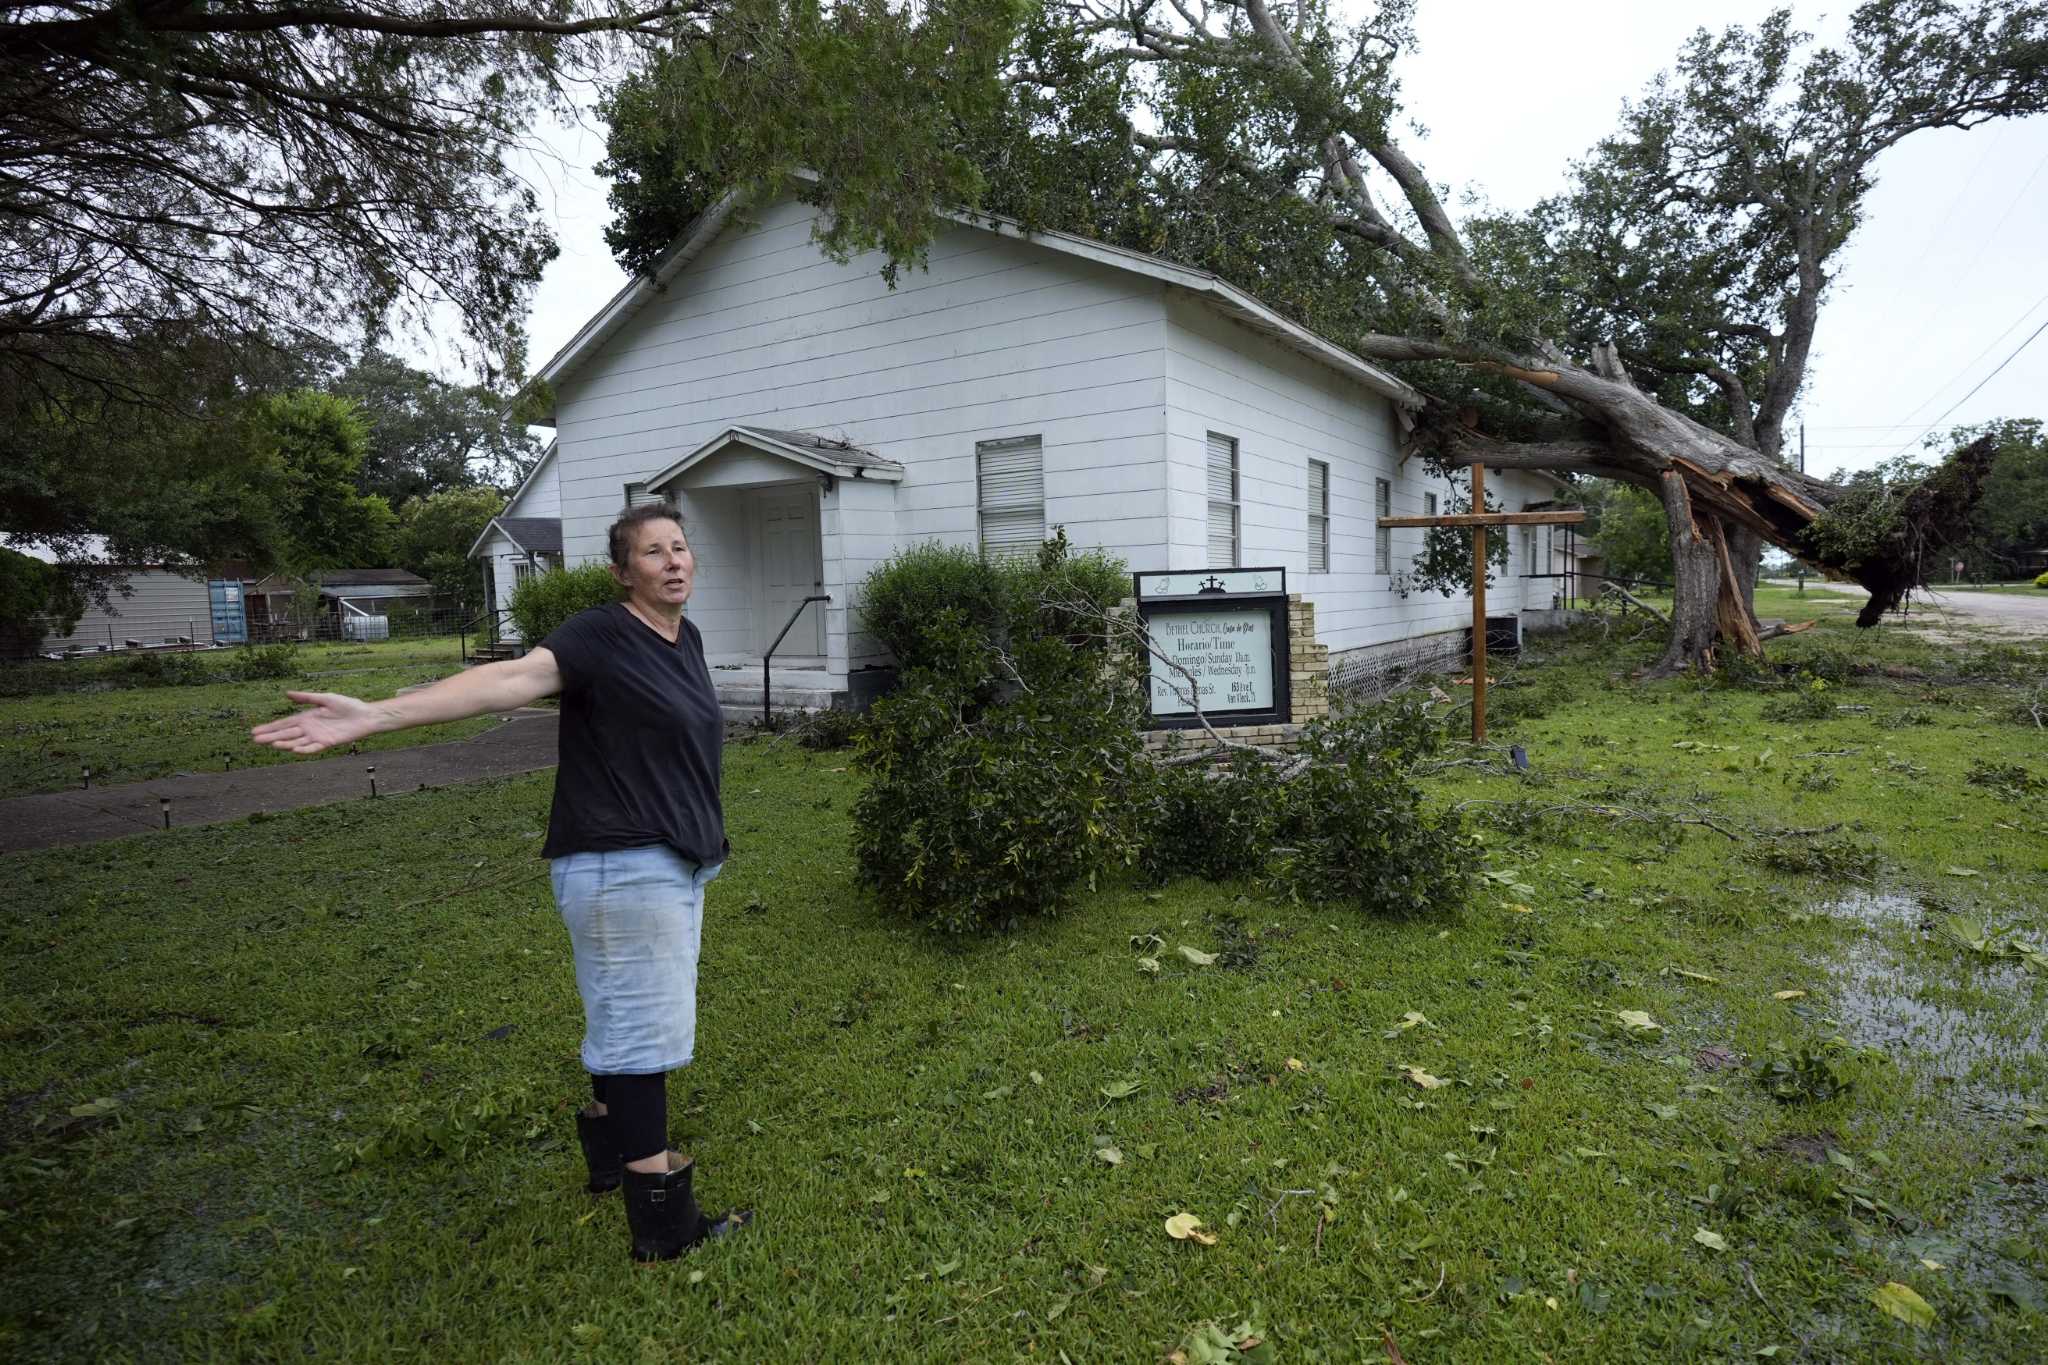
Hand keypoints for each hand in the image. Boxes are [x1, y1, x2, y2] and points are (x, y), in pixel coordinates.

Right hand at [250, 691, 386, 755]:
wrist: (366, 715)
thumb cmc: (347, 705)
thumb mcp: (325, 698)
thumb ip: (306, 697)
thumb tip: (286, 694)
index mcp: (306, 717)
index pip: (284, 723)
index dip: (270, 727)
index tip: (254, 731)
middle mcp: (309, 728)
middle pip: (286, 734)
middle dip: (271, 736)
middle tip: (255, 740)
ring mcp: (318, 736)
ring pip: (297, 742)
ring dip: (284, 743)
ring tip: (271, 744)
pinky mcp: (328, 743)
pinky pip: (313, 748)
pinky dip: (304, 749)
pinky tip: (293, 749)